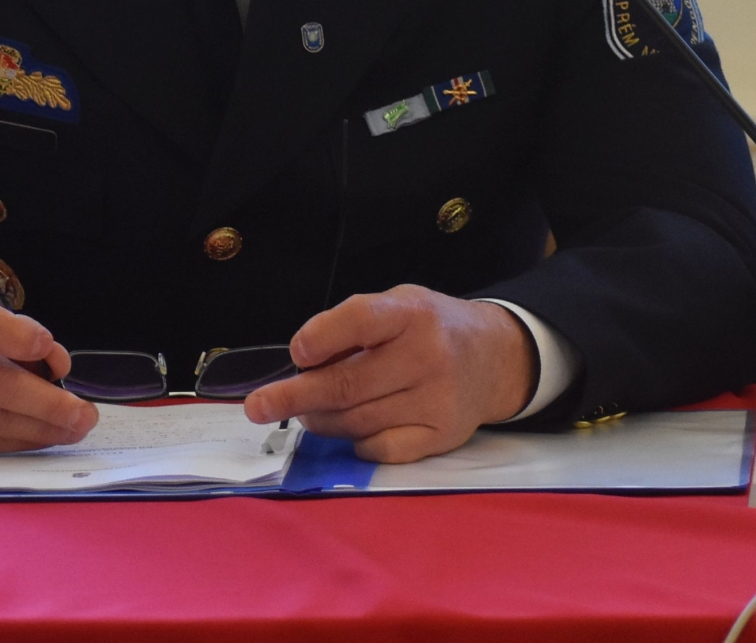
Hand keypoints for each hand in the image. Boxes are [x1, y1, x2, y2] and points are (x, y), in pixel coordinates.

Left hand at [240, 285, 536, 463]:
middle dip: (294, 397)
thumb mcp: (398, 305)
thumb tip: (300, 367)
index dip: (321, 338)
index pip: (360, 320)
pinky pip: (378, 450)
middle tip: (259, 406)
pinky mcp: (441, 436)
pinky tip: (355, 428)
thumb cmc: (431, 328)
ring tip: (310, 412)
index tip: (296, 354)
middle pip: (347, 385)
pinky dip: (356, 442)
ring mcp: (437, 400)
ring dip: (321, 420)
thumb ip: (352, 327)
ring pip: (355, 423)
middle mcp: (428, 356)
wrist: (496, 358)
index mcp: (412, 314)